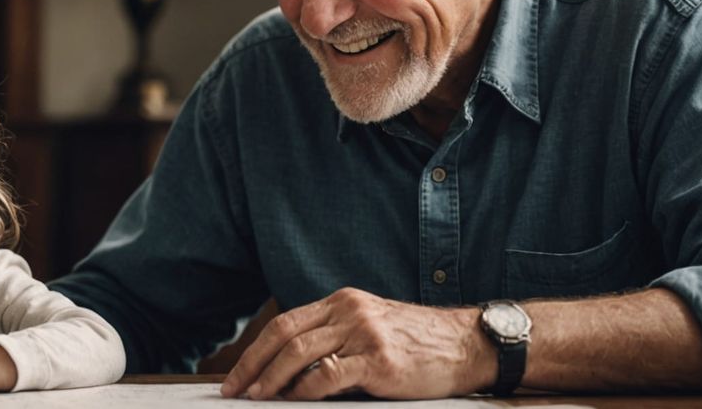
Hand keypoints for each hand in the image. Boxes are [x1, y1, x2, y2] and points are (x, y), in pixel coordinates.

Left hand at [220, 287, 494, 399]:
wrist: (467, 345)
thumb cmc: (418, 343)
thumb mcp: (371, 327)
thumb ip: (334, 339)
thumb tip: (289, 372)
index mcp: (341, 302)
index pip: (285, 323)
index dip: (255, 350)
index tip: (237, 374)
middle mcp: (349, 311)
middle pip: (284, 335)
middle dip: (252, 365)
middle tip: (234, 390)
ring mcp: (364, 334)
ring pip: (300, 352)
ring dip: (271, 379)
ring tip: (257, 398)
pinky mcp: (380, 361)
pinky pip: (330, 374)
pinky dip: (306, 389)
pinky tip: (295, 399)